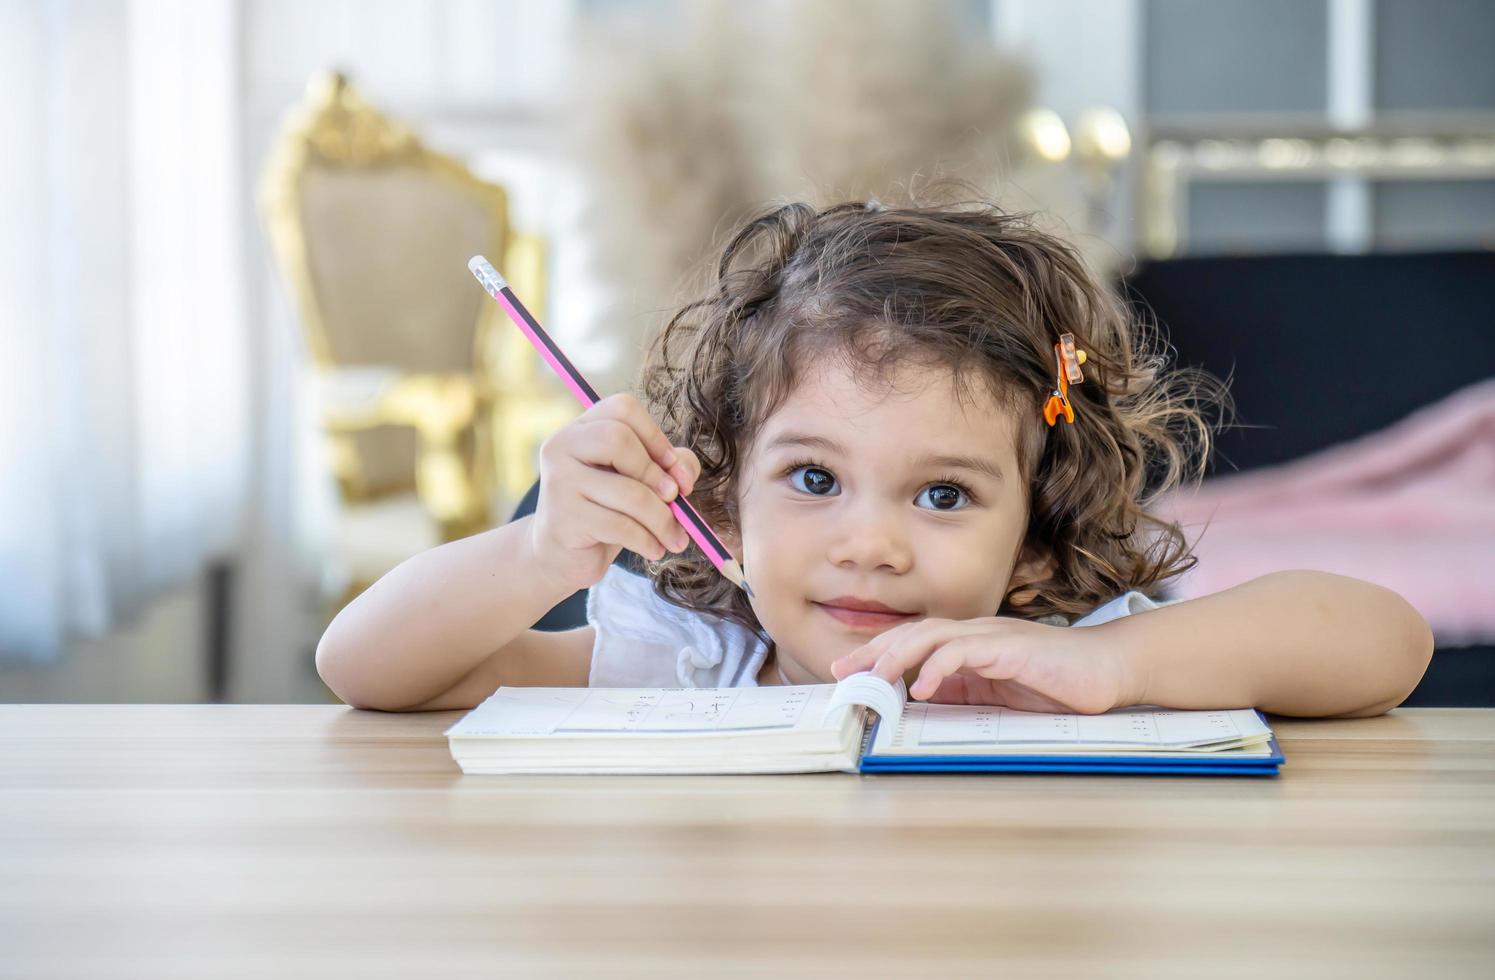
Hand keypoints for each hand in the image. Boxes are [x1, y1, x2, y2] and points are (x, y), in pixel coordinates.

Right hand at [526, 393, 701, 593]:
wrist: (562, 556)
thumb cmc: (606, 511)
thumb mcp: (639, 481)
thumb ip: (671, 465)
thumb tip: (684, 475)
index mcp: (581, 428)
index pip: (622, 408)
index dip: (655, 436)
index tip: (673, 468)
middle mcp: (561, 446)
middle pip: (619, 440)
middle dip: (656, 474)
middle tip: (675, 500)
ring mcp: (558, 481)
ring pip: (628, 492)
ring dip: (662, 519)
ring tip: (675, 537)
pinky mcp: (563, 519)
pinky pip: (619, 525)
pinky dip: (647, 541)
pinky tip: (655, 549)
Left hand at [829, 616, 1142, 714]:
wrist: (1108, 671)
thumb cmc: (1055, 683)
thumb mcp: (997, 695)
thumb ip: (962, 693)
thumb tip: (919, 702)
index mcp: (968, 644)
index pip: (912, 642)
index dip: (877, 653)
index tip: (846, 672)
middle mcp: (975, 633)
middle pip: (912, 633)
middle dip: (873, 651)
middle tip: (842, 672)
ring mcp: (992, 636)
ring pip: (932, 635)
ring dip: (897, 655)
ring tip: (872, 677)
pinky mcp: (1011, 647)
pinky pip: (966, 652)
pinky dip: (940, 666)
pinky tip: (923, 687)